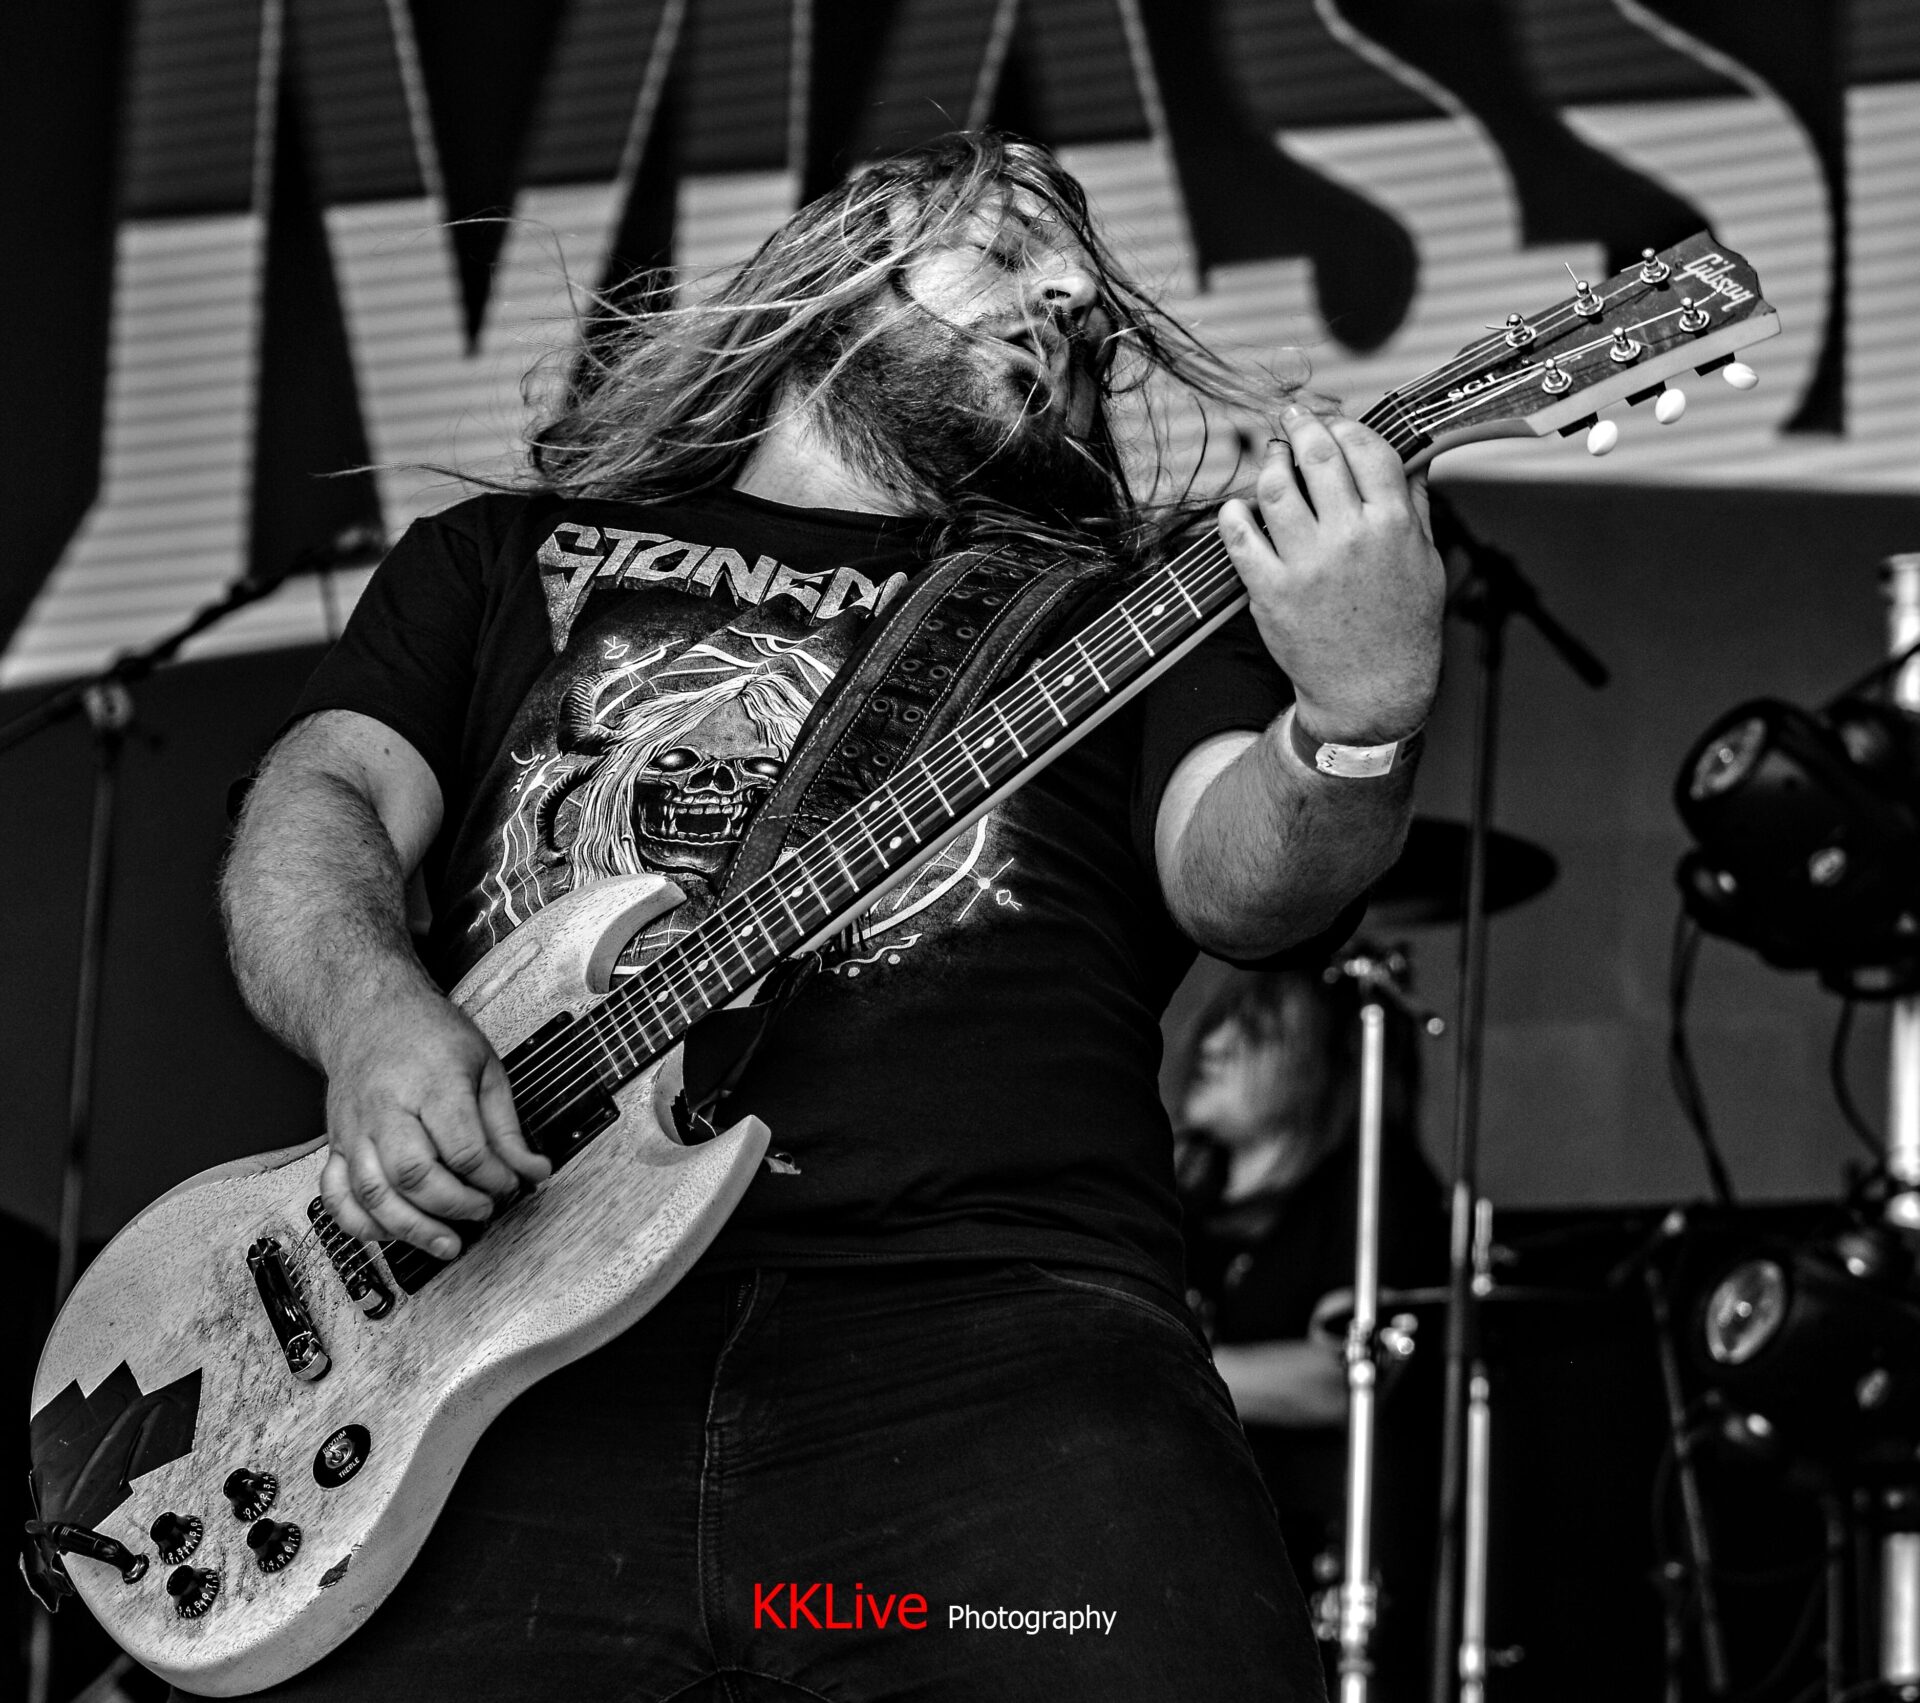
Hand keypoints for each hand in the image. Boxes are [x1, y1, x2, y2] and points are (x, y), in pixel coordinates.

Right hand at [317, 985, 550, 1258]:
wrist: (369, 1014)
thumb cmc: (429, 1036)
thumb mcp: (486, 1067)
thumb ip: (508, 1127)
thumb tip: (534, 1171)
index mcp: (432, 1083)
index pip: (464, 1148)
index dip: (494, 1179)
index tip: (510, 1185)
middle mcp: (386, 1109)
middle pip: (414, 1175)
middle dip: (455, 1205)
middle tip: (483, 1212)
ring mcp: (354, 1130)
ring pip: (373, 1193)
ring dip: (412, 1229)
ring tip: (447, 1243)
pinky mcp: (335, 1146)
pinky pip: (336, 1197)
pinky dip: (362, 1225)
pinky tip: (393, 1233)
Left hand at [1216, 404, 1444, 743]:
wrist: (1371, 691)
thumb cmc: (1402, 626)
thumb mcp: (1426, 561)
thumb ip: (1415, 504)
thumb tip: (1412, 455)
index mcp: (1393, 525)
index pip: (1367, 450)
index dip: (1346, 427)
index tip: (1334, 422)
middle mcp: (1350, 539)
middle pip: (1319, 459)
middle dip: (1303, 427)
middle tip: (1292, 418)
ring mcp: (1307, 565)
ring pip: (1276, 490)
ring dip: (1269, 463)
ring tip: (1271, 458)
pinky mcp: (1272, 591)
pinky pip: (1241, 539)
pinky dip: (1234, 515)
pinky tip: (1238, 507)